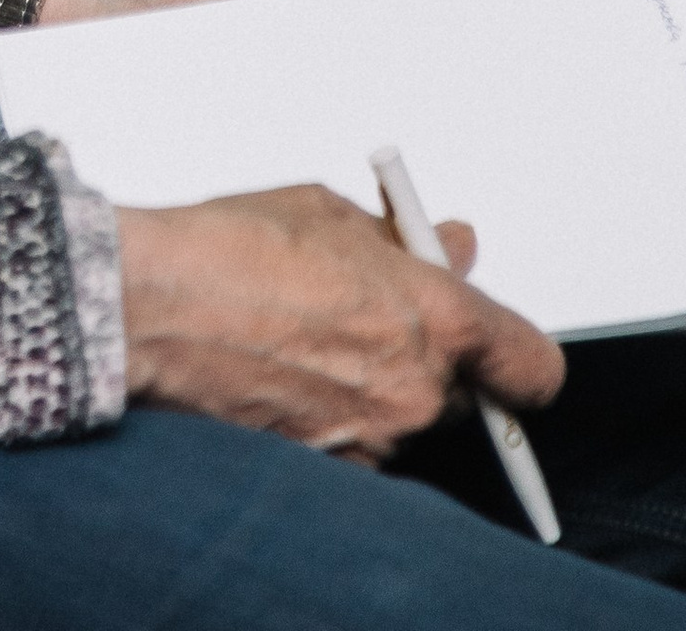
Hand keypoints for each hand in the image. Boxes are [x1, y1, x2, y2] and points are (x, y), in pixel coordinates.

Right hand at [118, 184, 561, 461]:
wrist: (153, 310)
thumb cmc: (234, 252)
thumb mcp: (332, 214)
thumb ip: (405, 241)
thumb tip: (450, 247)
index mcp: (435, 319)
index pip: (532, 367)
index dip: (522, 360)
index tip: (507, 349)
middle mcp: (415, 393)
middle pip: (466, 396)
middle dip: (434, 362)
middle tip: (379, 320)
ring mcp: (372, 441)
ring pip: (405, 421)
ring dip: (379, 389)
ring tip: (310, 340)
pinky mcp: (326, 471)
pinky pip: (357, 446)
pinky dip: (335, 418)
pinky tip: (287, 376)